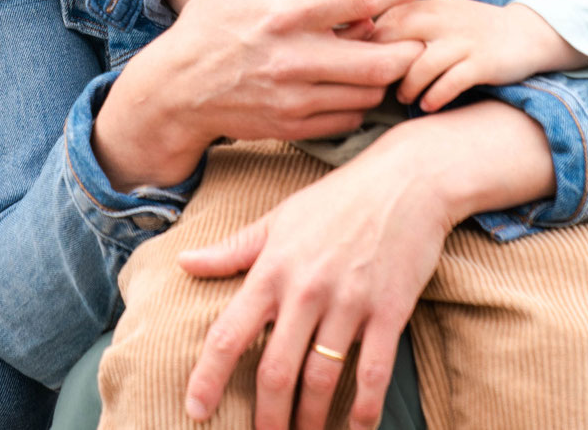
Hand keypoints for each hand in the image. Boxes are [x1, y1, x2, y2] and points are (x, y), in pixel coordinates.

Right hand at [96, 0, 428, 190]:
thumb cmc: (209, 24)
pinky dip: (361, 101)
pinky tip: (350, 84)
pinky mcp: (294, 126)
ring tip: (379, 57)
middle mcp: (295, 58)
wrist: (176, 90)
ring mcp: (295, 98)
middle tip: (411, 35)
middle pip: (382, 59)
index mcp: (284, 14)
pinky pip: (350, 118)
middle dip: (408, 47)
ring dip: (384, 74)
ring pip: (371, 92)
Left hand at [174, 102, 554, 429]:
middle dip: (267, 415)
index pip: (229, 334)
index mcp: (271, 270)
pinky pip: (373, 371)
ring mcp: (348, 303)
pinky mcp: (389, 311)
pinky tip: (356, 429)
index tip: (194, 410)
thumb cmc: (335, 200)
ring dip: (311, 419)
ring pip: (322, 377)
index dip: (209, 377)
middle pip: (276, 369)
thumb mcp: (276, 219)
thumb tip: (184, 263)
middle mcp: (304, 290)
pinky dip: (363, 408)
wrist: (404, 181)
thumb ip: (232, 250)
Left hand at [373, 0, 587, 111]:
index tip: (360, 63)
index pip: (385, 20)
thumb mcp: (443, 14)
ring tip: (403, 97)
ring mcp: (464, 41)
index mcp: (430, 6)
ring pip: (420, 66)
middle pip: (396, 41)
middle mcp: (444, 20)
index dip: (368, 44)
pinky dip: (434, 97)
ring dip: (407, 87)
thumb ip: (410, 22)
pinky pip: (450, 83)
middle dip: (382, 66)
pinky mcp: (483, 63)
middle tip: (376, 85)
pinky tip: (428, 105)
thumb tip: (366, 41)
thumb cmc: (475, 29)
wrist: (530, 33)